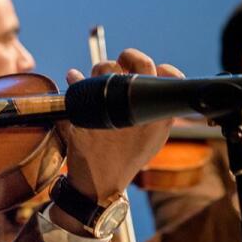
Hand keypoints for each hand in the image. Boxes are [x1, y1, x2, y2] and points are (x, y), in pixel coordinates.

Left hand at [51, 49, 177, 231]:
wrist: (100, 185)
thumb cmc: (127, 158)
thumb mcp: (153, 138)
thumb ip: (158, 110)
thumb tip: (159, 76)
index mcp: (157, 116)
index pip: (168, 75)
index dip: (158, 67)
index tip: (145, 69)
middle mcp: (137, 112)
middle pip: (137, 64)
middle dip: (128, 56)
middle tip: (120, 64)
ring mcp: (111, 114)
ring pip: (107, 70)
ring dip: (100, 69)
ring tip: (96, 80)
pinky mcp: (85, 118)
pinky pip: (78, 86)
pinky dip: (75, 79)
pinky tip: (74, 78)